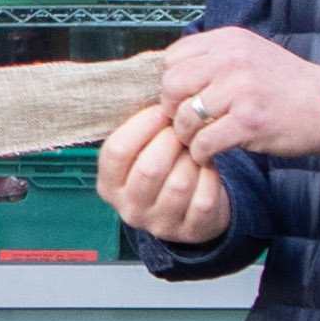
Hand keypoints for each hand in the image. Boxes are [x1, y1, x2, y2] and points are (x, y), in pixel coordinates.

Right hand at [96, 100, 236, 249]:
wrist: (186, 210)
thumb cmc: (161, 168)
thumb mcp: (139, 153)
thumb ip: (139, 129)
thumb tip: (158, 89)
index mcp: (109, 186)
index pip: (117, 151)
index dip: (141, 125)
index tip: (161, 110)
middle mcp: (129, 209)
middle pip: (149, 169)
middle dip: (171, 141)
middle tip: (182, 129)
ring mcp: (159, 224)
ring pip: (179, 184)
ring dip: (192, 159)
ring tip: (194, 147)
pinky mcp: (190, 231)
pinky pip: (204, 198)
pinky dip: (210, 177)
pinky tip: (207, 167)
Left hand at [155, 24, 319, 166]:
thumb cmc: (286, 84)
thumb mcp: (251, 53)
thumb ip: (216, 57)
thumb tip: (173, 72)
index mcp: (229, 41)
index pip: (173, 57)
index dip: (171, 81)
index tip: (181, 97)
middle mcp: (232, 60)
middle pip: (172, 84)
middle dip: (172, 107)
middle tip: (185, 122)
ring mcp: (240, 91)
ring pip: (185, 115)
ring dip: (186, 134)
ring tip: (198, 140)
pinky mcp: (249, 122)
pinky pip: (204, 141)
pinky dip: (201, 153)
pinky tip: (210, 154)